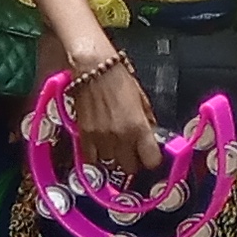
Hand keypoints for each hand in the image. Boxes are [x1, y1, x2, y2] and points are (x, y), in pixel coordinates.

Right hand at [47, 49, 162, 181]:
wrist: (92, 69)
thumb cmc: (119, 79)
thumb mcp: (142, 99)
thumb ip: (147, 120)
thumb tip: (150, 135)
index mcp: (139, 128)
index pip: (151, 160)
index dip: (152, 160)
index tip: (151, 156)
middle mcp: (120, 137)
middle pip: (129, 167)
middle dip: (133, 162)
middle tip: (133, 153)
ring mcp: (100, 138)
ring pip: (110, 164)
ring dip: (114, 158)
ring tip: (116, 148)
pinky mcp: (84, 136)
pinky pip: (91, 158)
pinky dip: (96, 157)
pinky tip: (100, 149)